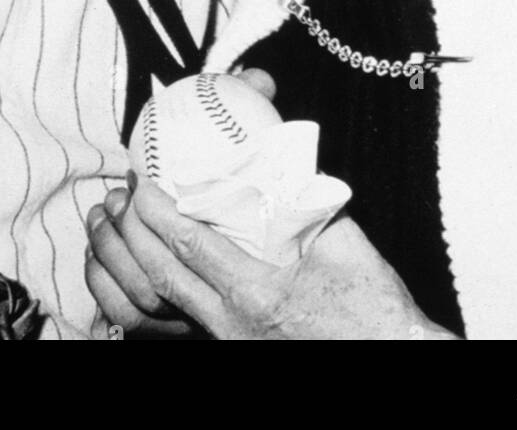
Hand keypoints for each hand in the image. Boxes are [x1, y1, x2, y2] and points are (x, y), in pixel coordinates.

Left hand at [88, 173, 458, 340]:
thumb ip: (308, 201)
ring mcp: (232, 343)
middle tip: (122, 198)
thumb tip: (283, 161)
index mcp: (257, 291)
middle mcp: (233, 323)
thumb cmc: (374, 306)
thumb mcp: (345, 241)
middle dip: (133, 234)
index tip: (142, 178)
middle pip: (163, 276)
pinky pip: (188, 319)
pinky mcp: (237, 352)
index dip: (158, 209)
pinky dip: (168, 289)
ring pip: (169, 302)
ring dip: (141, 263)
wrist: (394, 356)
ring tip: (128, 229)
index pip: (188, 243)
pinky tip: (163, 266)